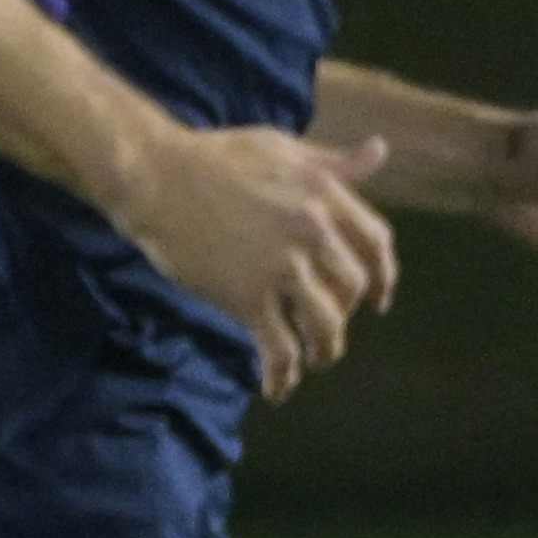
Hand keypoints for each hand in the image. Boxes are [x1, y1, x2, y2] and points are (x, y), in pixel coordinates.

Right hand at [112, 120, 401, 398]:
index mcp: (325, 193)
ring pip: (325, 323)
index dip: (383, 275)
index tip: (378, 299)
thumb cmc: (214, 157)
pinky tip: (277, 389)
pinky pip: (279, 346)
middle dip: (345, 313)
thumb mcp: (282, 148)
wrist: (155, 176)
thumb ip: (333, 162)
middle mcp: (313, 230)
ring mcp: (282, 266)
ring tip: (315, 360)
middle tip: (329, 326)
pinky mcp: (248, 296)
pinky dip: (282, 374)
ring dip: (325, 349)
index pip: (376, 243)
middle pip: (352, 288)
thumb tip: (380, 151)